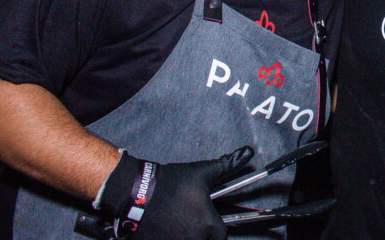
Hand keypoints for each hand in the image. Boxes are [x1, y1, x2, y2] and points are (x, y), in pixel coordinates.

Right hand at [100, 147, 253, 239]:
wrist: (138, 192)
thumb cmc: (170, 183)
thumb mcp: (201, 173)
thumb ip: (226, 165)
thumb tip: (246, 153)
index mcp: (208, 224)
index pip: (221, 235)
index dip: (216, 227)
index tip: (208, 220)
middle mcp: (194, 239)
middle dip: (200, 233)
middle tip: (190, 220)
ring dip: (186, 236)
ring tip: (176, 223)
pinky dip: (170, 237)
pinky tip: (166, 227)